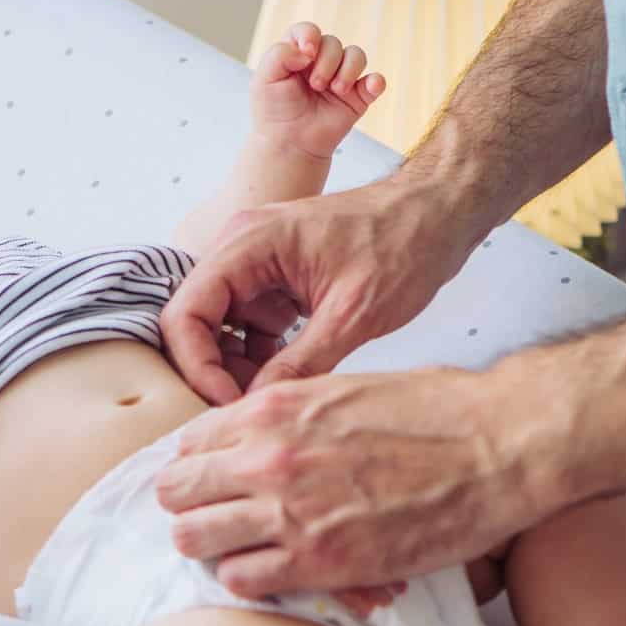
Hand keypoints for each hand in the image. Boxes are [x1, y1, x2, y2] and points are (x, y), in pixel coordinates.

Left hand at [155, 366, 552, 595]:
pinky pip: (240, 580)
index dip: (200, 465)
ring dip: (212, 545)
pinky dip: (249, 578)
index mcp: (273, 409)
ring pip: (193, 539)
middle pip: (177, 491)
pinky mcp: (319, 561)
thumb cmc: (436, 412)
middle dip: (191, 504)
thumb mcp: (345, 389)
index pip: (189, 442)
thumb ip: (289, 414)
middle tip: (219, 517)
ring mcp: (288, 511)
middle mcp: (267, 457)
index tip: (216, 480)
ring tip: (242, 548)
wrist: (500, 447)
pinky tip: (275, 570)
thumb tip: (251, 434)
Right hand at [160, 173, 478, 403]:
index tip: (226, 405)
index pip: (186, 313)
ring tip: (269, 399)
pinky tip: (283, 381)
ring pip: (218, 329)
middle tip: (244, 411)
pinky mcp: (275, 281)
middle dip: (213, 371)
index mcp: (248, 243)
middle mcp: (241, 248)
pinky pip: (246, 326)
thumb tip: (259, 407)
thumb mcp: (354, 314)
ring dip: (234, 368)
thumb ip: (300, 363)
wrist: (439, 214)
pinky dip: (257, 357)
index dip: (197, 367)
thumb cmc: (405, 243)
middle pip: (194, 322)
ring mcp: (256, 264)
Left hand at [251, 22, 384, 162]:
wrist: (289, 144)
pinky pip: (376, 81)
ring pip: (356, 55)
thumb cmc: (274, 111)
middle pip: (333, 43)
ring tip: (335, 91)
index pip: (308, 30)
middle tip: (315, 85)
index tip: (307, 53)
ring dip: (347, 70)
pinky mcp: (357, 96)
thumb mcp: (264, 80)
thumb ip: (279, 54)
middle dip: (326, 62)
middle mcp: (320, 62)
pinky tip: (369, 87)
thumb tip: (309, 50)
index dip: (309, 36)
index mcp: (297, 54)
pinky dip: (376, 81)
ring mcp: (340, 78)